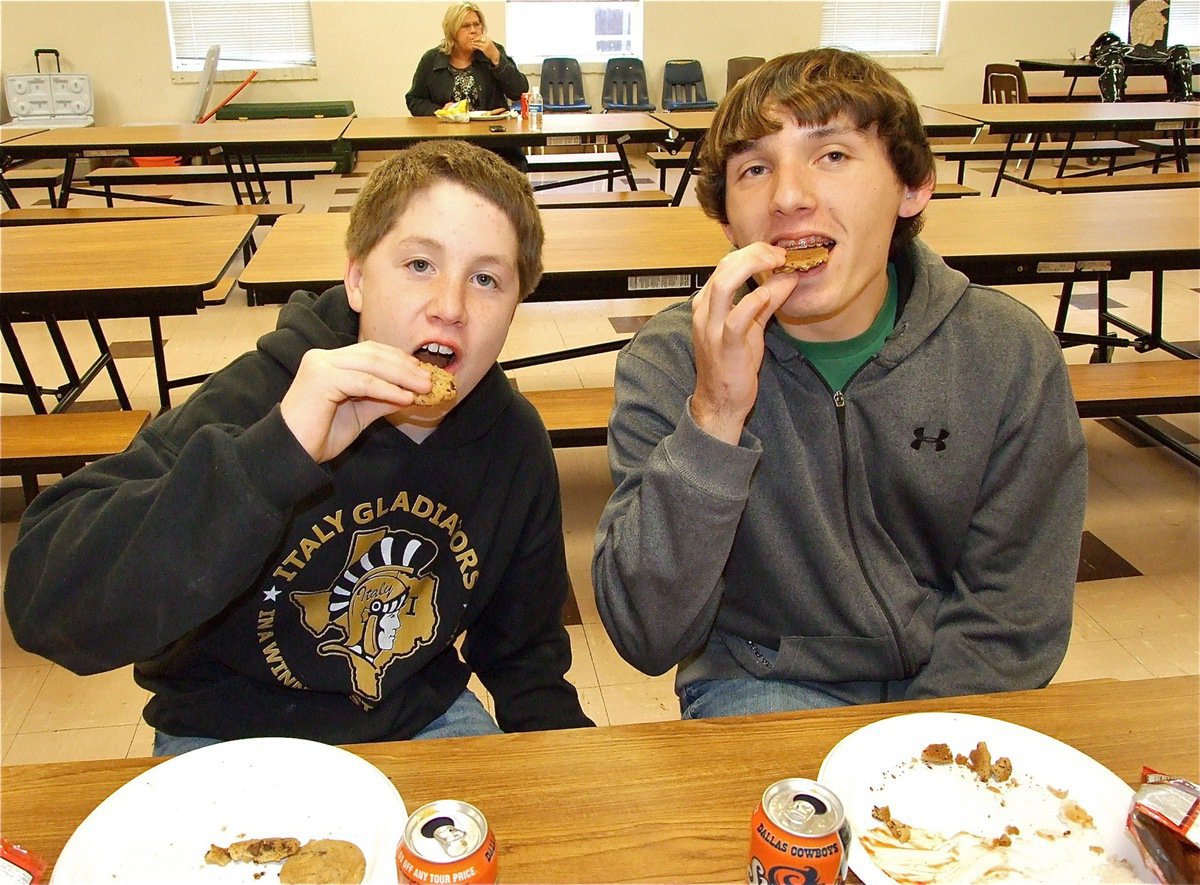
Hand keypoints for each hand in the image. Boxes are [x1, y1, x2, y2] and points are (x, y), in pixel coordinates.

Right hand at [279, 342, 434, 463]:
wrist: (292, 453)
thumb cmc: (320, 435)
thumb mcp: (360, 413)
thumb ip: (382, 399)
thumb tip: (412, 393)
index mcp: (330, 362)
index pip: (370, 352)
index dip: (398, 359)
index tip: (422, 371)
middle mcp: (323, 358)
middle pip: (373, 354)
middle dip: (405, 366)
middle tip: (430, 379)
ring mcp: (320, 365)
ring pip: (370, 364)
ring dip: (402, 376)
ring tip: (424, 388)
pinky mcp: (321, 378)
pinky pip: (363, 382)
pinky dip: (387, 389)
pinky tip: (405, 397)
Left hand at [473, 35, 500, 64]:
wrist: (495, 54)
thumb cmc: (491, 48)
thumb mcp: (488, 41)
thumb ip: (484, 38)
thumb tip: (478, 36)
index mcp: (488, 38)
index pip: (481, 35)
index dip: (476, 35)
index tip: (473, 36)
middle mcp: (487, 41)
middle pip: (479, 38)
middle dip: (474, 38)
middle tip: (471, 38)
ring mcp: (485, 45)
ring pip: (478, 42)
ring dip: (474, 42)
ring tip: (471, 42)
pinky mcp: (484, 49)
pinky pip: (478, 47)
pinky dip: (475, 46)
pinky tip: (473, 45)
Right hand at [690, 243, 795, 443]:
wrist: (720, 401)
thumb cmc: (731, 364)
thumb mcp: (752, 326)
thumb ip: (768, 301)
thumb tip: (788, 277)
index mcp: (708, 303)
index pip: (726, 264)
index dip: (753, 252)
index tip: (776, 252)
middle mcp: (705, 311)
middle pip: (724, 266)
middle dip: (755, 253)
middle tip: (780, 254)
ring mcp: (712, 328)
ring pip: (724, 284)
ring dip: (752, 267)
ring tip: (776, 263)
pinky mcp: (724, 347)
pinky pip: (735, 319)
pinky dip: (753, 302)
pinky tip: (768, 294)